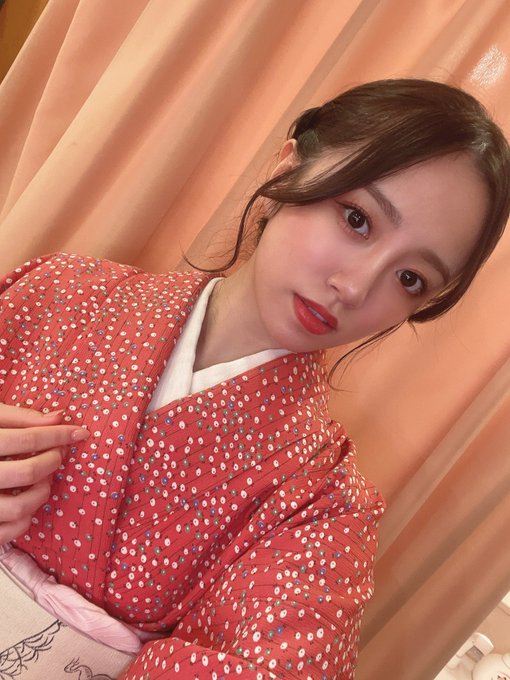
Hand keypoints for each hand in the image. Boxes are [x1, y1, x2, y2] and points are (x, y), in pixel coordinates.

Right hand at [0, 404, 88, 542]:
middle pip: (27, 472)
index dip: (58, 434)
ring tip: (43, 480)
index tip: (79, 432)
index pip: (27, 438)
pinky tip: (25, 503)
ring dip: (42, 492)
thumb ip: (19, 417)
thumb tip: (60, 417)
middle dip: (52, 461)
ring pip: (20, 507)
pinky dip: (26, 520)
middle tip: (57, 454)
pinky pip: (9, 531)